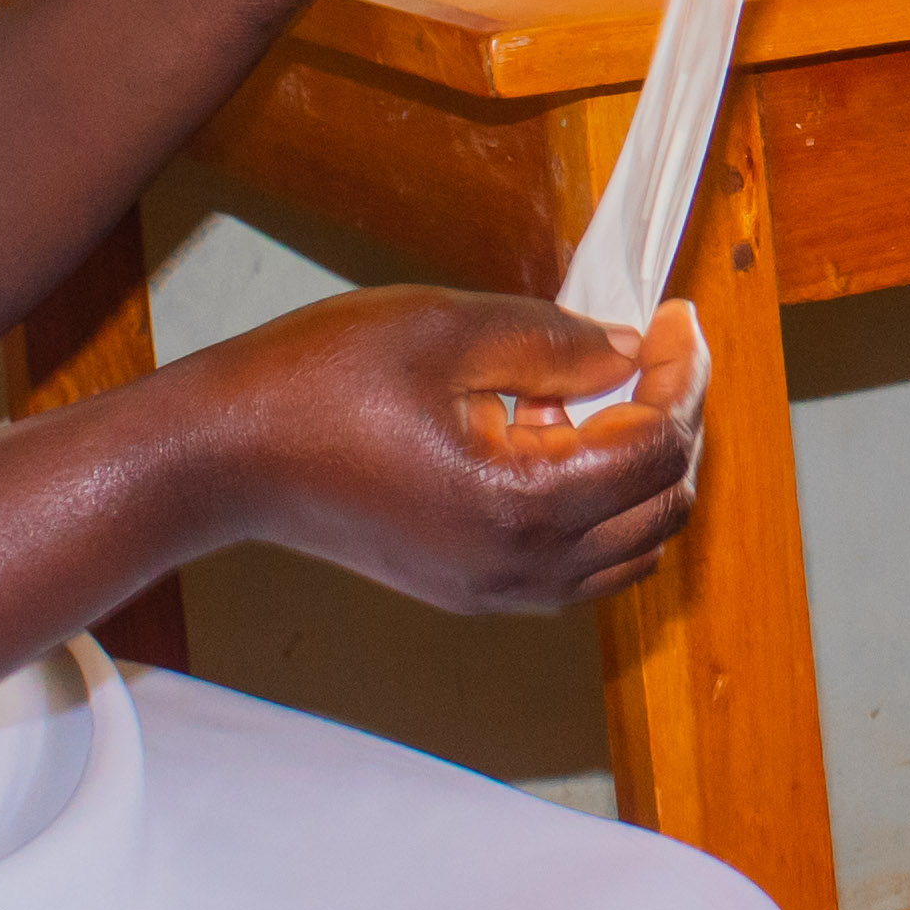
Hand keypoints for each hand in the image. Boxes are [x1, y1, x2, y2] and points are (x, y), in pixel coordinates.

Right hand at [189, 286, 706, 610]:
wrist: (224, 458)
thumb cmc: (319, 384)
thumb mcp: (450, 331)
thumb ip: (558, 343)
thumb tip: (633, 353)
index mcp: (524, 502)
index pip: (659, 446)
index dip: (685, 375)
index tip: (678, 319)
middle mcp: (522, 566)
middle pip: (662, 505)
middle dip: (675, 420)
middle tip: (656, 350)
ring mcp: (497, 589)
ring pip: (630, 546)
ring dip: (640, 470)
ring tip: (596, 393)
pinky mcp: (472, 590)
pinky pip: (578, 564)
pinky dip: (597, 507)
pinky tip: (549, 438)